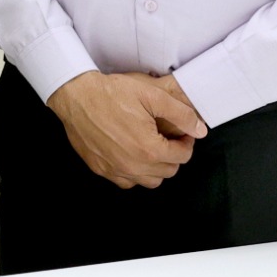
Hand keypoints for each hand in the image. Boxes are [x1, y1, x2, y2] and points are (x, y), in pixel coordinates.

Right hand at [44, 71, 207, 188]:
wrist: (77, 97)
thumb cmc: (111, 94)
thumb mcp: (152, 96)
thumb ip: (180, 114)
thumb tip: (199, 129)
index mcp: (149, 149)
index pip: (182, 156)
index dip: (186, 142)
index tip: (182, 132)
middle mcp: (132, 165)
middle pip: (168, 171)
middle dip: (172, 154)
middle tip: (167, 137)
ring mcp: (115, 170)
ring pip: (149, 181)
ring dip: (155, 167)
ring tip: (150, 147)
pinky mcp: (101, 169)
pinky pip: (126, 182)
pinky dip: (134, 172)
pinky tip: (131, 154)